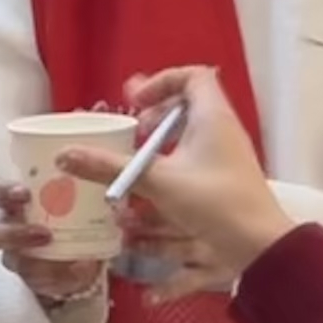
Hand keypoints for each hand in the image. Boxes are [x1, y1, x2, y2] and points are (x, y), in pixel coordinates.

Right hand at [0, 179, 109, 311]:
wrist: (104, 241)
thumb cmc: (91, 204)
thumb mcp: (99, 183)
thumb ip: (93, 166)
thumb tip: (71, 154)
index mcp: (18, 201)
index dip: (0, 193)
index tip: (25, 193)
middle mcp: (11, 228)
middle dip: (11, 234)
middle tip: (43, 233)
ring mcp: (21, 256)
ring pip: (11, 261)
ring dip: (36, 260)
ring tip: (68, 259)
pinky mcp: (37, 279)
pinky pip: (40, 282)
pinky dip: (63, 276)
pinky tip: (84, 267)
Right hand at [66, 67, 294, 302]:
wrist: (258, 245)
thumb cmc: (214, 202)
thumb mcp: (157, 181)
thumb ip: (109, 167)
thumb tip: (64, 154)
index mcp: (212, 118)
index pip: (192, 77)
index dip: (161, 82)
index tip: (135, 102)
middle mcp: (222, 131)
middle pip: (189, 105)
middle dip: (155, 115)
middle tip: (132, 130)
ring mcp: (225, 157)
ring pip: (190, 135)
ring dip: (160, 143)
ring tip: (136, 160)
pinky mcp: (224, 181)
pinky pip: (195, 159)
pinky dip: (170, 165)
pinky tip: (150, 189)